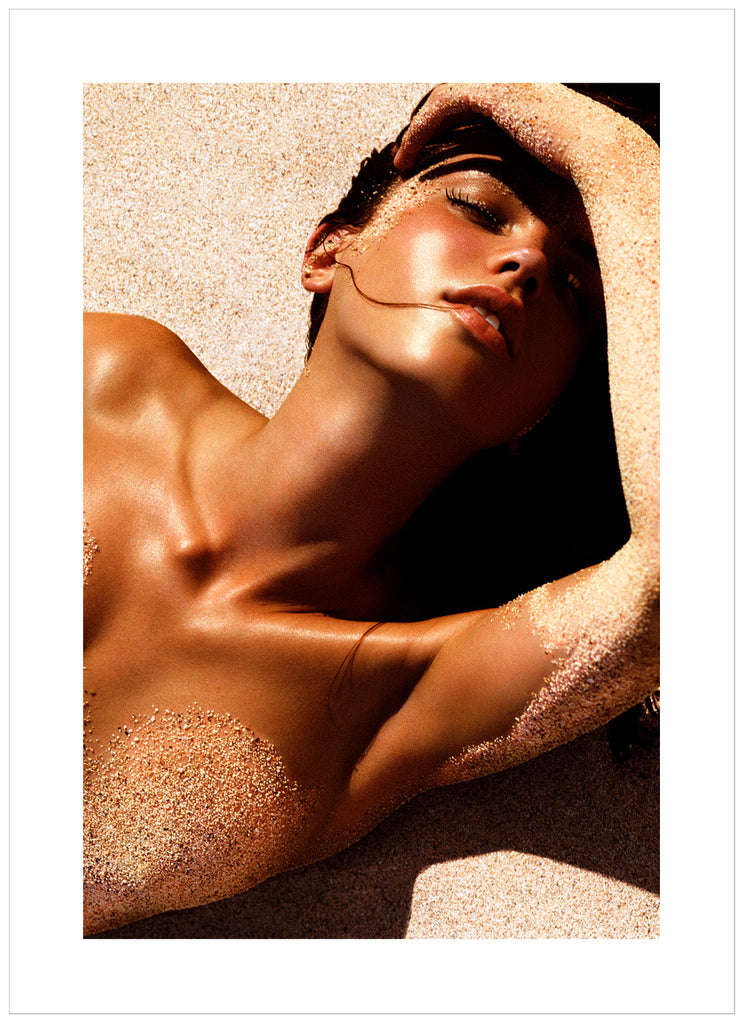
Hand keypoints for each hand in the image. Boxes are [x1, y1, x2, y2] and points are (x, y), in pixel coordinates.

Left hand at [393, 83, 640, 180]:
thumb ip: (532, 175)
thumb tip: (525, 208)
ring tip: (404, 159)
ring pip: (445, 97)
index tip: (433, 158)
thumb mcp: (552, 174)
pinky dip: (421, 132)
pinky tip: (407, 159)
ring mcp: (507, 80)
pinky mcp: (494, 91)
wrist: (604, 159)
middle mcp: (517, 81)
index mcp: (530, 95)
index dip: (450, 127)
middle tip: (410, 155)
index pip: (477, 101)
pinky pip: (442, 107)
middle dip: (431, 125)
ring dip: (421, 129)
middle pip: (457, 95)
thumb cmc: (589, 179)